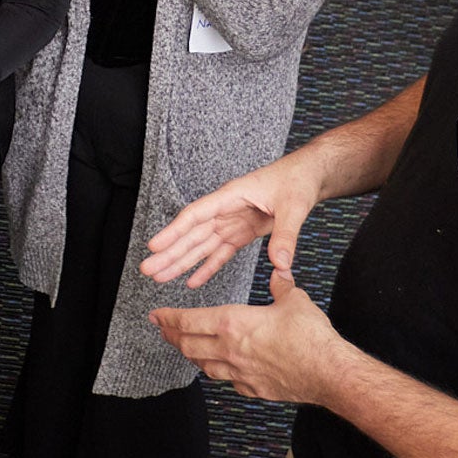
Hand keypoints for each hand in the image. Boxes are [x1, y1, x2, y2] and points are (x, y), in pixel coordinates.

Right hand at [141, 147, 324, 285]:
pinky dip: (207, 267)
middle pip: (192, 234)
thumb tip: (280, 264)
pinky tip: (193, 281)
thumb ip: (285, 236)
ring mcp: (232, 221)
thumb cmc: (297, 180)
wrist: (309, 176)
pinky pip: (220, 252)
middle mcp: (226, 209)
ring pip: (201, 245)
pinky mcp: (242, 232)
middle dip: (169, 253)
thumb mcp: (294, 206)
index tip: (154, 246)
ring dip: (181, 262)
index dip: (174, 231)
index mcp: (231, 195)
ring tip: (161, 277)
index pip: (195, 215)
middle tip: (148, 270)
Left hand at [150, 266, 348, 402]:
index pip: (189, 321)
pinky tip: (220, 368)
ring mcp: (239, 373)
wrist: (327, 372)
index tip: (157, 315)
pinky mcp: (253, 388)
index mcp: (233, 324)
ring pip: (204, 365)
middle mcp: (230, 350)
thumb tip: (280, 272)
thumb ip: (281, 285)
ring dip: (191, 355)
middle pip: (189, 345)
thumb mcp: (293, 299)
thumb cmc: (310, 337)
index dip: (168, 318)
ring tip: (185, 348)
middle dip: (172, 336)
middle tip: (162, 330)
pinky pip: (227, 380)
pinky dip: (218, 372)